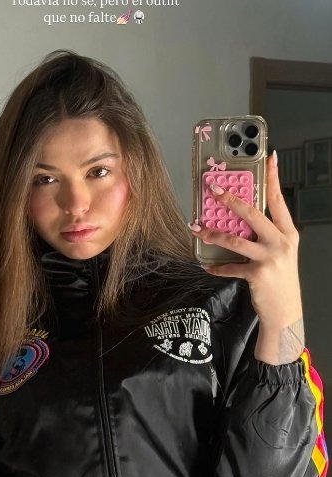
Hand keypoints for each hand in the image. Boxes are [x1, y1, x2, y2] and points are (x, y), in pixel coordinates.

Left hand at [189, 153, 303, 363]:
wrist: (285, 311)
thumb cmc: (280, 280)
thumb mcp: (280, 253)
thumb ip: (266, 235)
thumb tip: (241, 219)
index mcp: (287, 233)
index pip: (278, 200)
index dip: (273, 178)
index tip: (269, 157)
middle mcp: (281, 242)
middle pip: (252, 213)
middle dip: (230, 199)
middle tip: (213, 189)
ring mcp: (270, 258)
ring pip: (235, 239)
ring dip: (212, 233)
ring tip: (196, 228)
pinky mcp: (257, 274)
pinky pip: (230, 266)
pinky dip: (216, 267)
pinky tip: (206, 265)